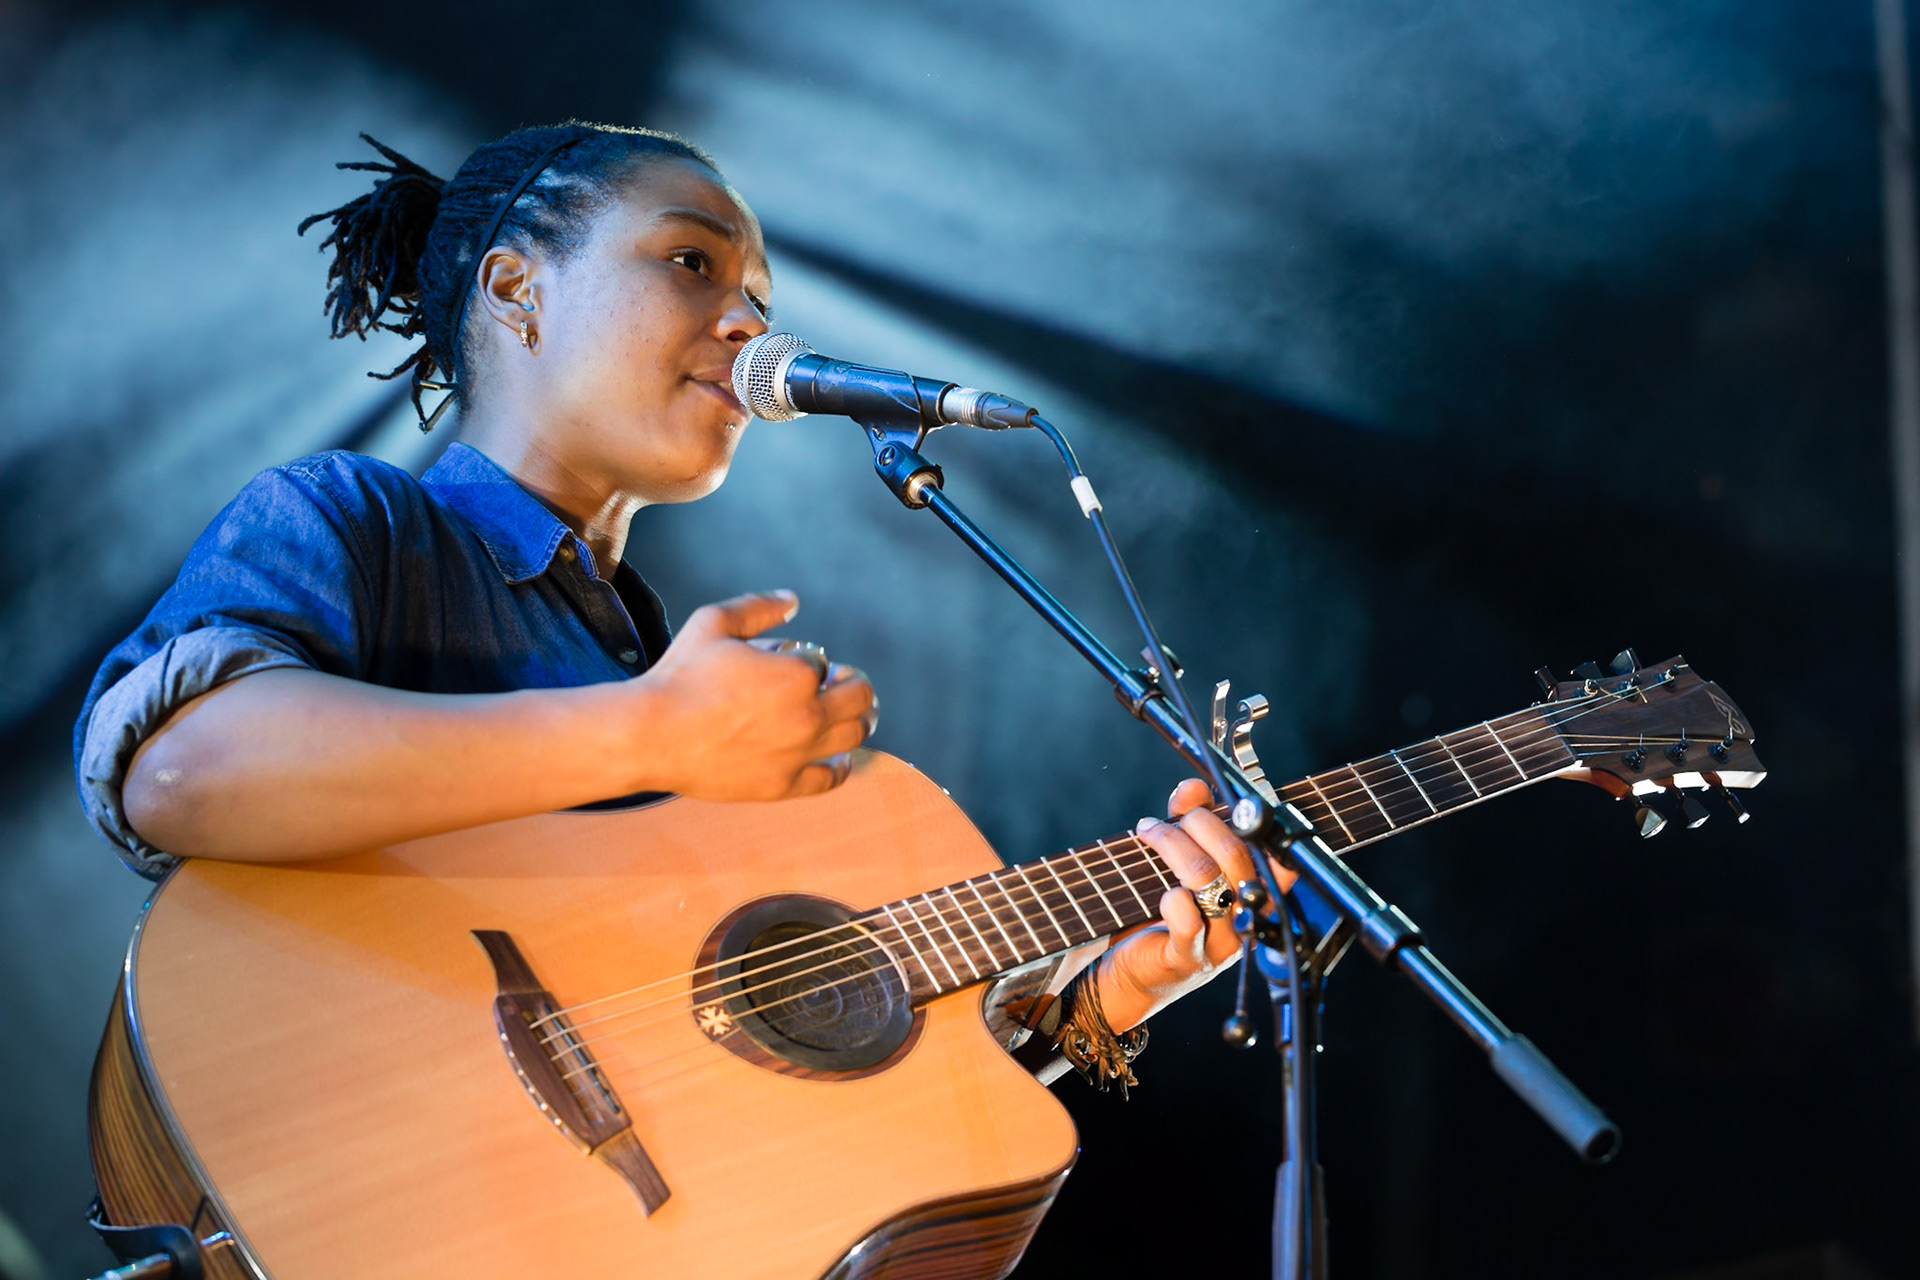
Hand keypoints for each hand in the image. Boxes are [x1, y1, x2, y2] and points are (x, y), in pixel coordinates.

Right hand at [620, 590, 876, 800]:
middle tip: (844, 684)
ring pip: (855, 735)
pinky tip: (836, 757)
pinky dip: (841, 765)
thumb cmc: (680, 676)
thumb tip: (792, 600)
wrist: (652, 734)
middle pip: (860, 697)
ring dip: (858, 720)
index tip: (792, 662)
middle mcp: (808, 714)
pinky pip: (831, 778)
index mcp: (798, 673)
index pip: (823, 661)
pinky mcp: (784, 784)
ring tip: (851, 715)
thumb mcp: (715, 623)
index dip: (809, 659)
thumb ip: (758, 608)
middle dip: (853, 684)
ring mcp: (800, 753)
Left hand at [1094, 778, 1298, 1031]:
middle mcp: (1248, 915)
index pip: (1274, 850)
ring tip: (1147, 832)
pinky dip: (1174, 902)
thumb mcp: (1181, 857)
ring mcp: (1221, 940)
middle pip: (1236, 854)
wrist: (1137, 969)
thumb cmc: (1166, 909)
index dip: (1254, 819)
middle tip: (1172, 815)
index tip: (1229, 796)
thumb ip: (1190, 819)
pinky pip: (1188, 923)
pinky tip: (1163, 894)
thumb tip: (1193, 787)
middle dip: (1200, 823)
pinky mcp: (1189, 958)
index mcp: (1257, 888)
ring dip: (1172, 844)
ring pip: (1207, 877)